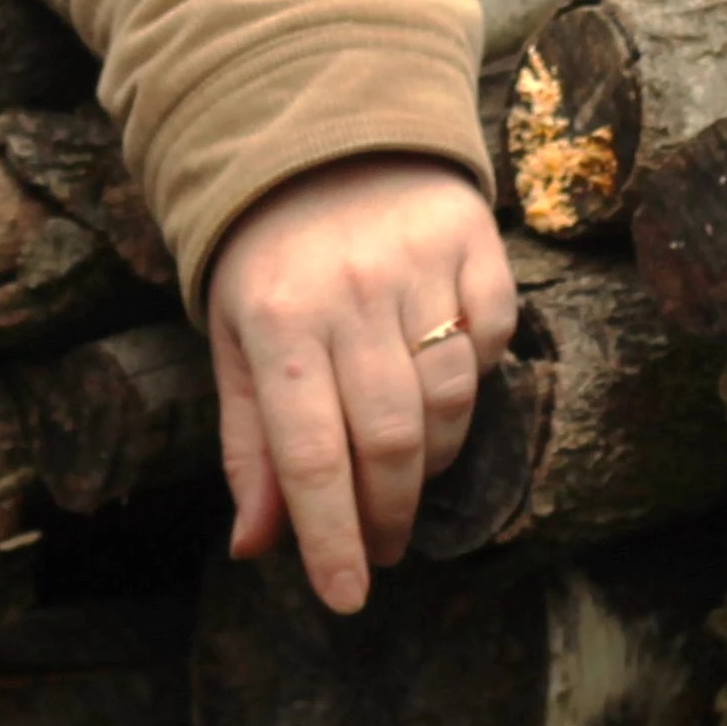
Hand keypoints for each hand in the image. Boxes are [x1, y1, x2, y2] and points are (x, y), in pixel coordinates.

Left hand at [200, 156, 520, 613]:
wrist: (322, 128)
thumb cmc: (270, 256)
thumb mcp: (234, 341)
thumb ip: (249, 443)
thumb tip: (258, 546)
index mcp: (275, 320)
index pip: (310, 455)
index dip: (331, 537)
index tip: (346, 598)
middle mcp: (349, 292)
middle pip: (389, 439)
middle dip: (386, 514)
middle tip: (379, 548)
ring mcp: (418, 263)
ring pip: (450, 400)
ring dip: (432, 460)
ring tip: (404, 475)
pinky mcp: (475, 242)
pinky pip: (492, 342)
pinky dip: (473, 380)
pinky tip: (442, 387)